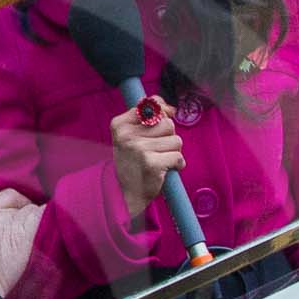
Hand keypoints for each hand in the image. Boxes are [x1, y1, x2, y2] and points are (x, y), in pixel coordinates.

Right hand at [0, 189, 42, 296]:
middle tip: (33, 228)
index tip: (19, 212)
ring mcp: (10, 224)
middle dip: (28, 214)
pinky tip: (53, 229)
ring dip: (39, 220)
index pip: (5, 196)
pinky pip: (43, 216)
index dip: (16, 202)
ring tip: (44, 232)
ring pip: (33, 210)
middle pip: (21, 204)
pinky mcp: (24, 235)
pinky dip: (49, 220)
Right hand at [110, 100, 184, 223]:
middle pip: (168, 124)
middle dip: (168, 137)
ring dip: (172, 152)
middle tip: (155, 151)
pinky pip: (178, 156)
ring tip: (159, 160)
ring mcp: (139, 149)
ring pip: (176, 140)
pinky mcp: (152, 164)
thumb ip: (148, 117)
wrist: (125, 194)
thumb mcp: (131, 136)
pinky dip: (176, 165)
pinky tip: (164, 170)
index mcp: (120, 125)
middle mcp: (127, 135)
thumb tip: (170, 108)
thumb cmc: (132, 163)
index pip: (151, 104)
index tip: (161, 122)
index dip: (162, 112)